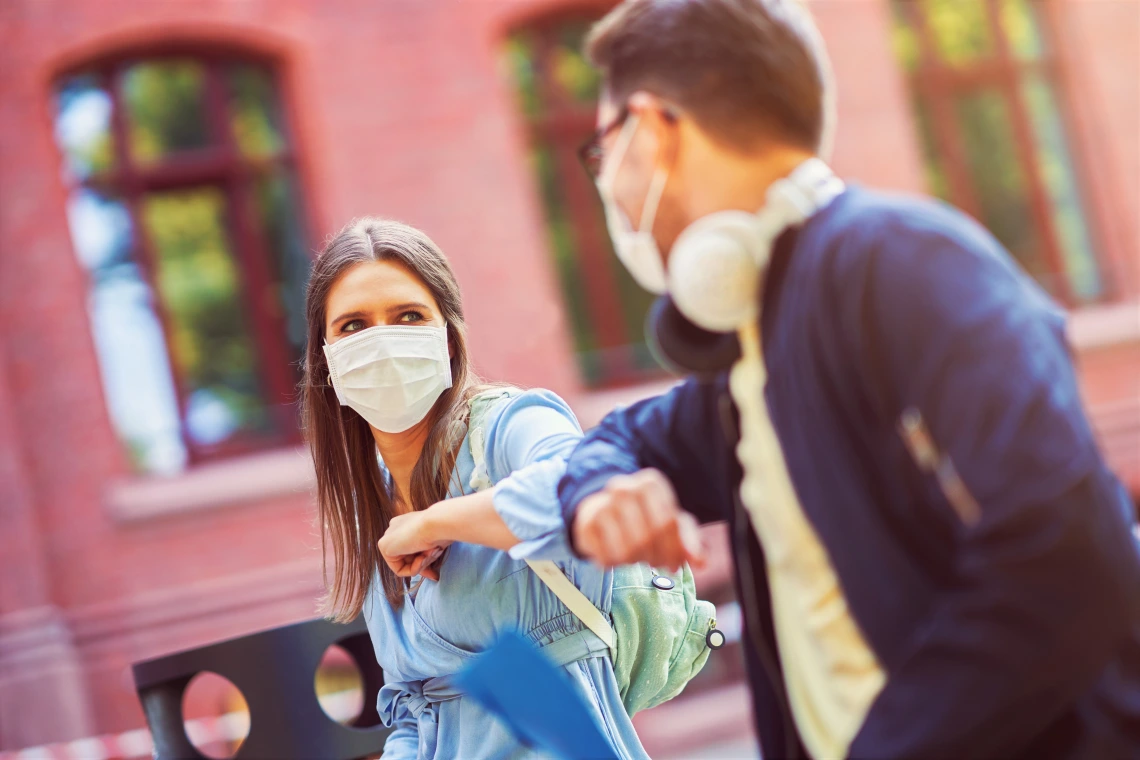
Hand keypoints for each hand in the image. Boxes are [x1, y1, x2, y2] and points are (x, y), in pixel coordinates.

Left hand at [378, 510, 450, 581]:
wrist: (437, 523)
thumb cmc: (441, 530)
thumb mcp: (434, 544)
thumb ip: (427, 555)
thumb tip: (432, 574)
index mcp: (406, 524)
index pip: (411, 549)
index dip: (423, 561)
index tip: (433, 571)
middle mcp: (395, 528)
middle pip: (407, 558)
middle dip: (421, 567)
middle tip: (434, 573)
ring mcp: (388, 536)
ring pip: (404, 564)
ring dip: (421, 565)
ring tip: (431, 554)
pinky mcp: (383, 546)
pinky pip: (398, 569)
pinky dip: (413, 569)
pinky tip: (421, 558)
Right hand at [571, 468, 706, 570]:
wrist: (600, 508)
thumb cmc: (642, 517)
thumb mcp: (668, 523)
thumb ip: (688, 541)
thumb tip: (701, 562)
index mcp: (650, 483)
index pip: (669, 522)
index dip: (675, 550)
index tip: (676, 565)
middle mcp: (624, 488)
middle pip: (648, 537)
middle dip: (656, 558)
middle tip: (656, 564)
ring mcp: (601, 503)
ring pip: (627, 550)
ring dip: (635, 562)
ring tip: (636, 558)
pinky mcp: (584, 522)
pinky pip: (606, 557)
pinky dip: (614, 564)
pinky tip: (616, 557)